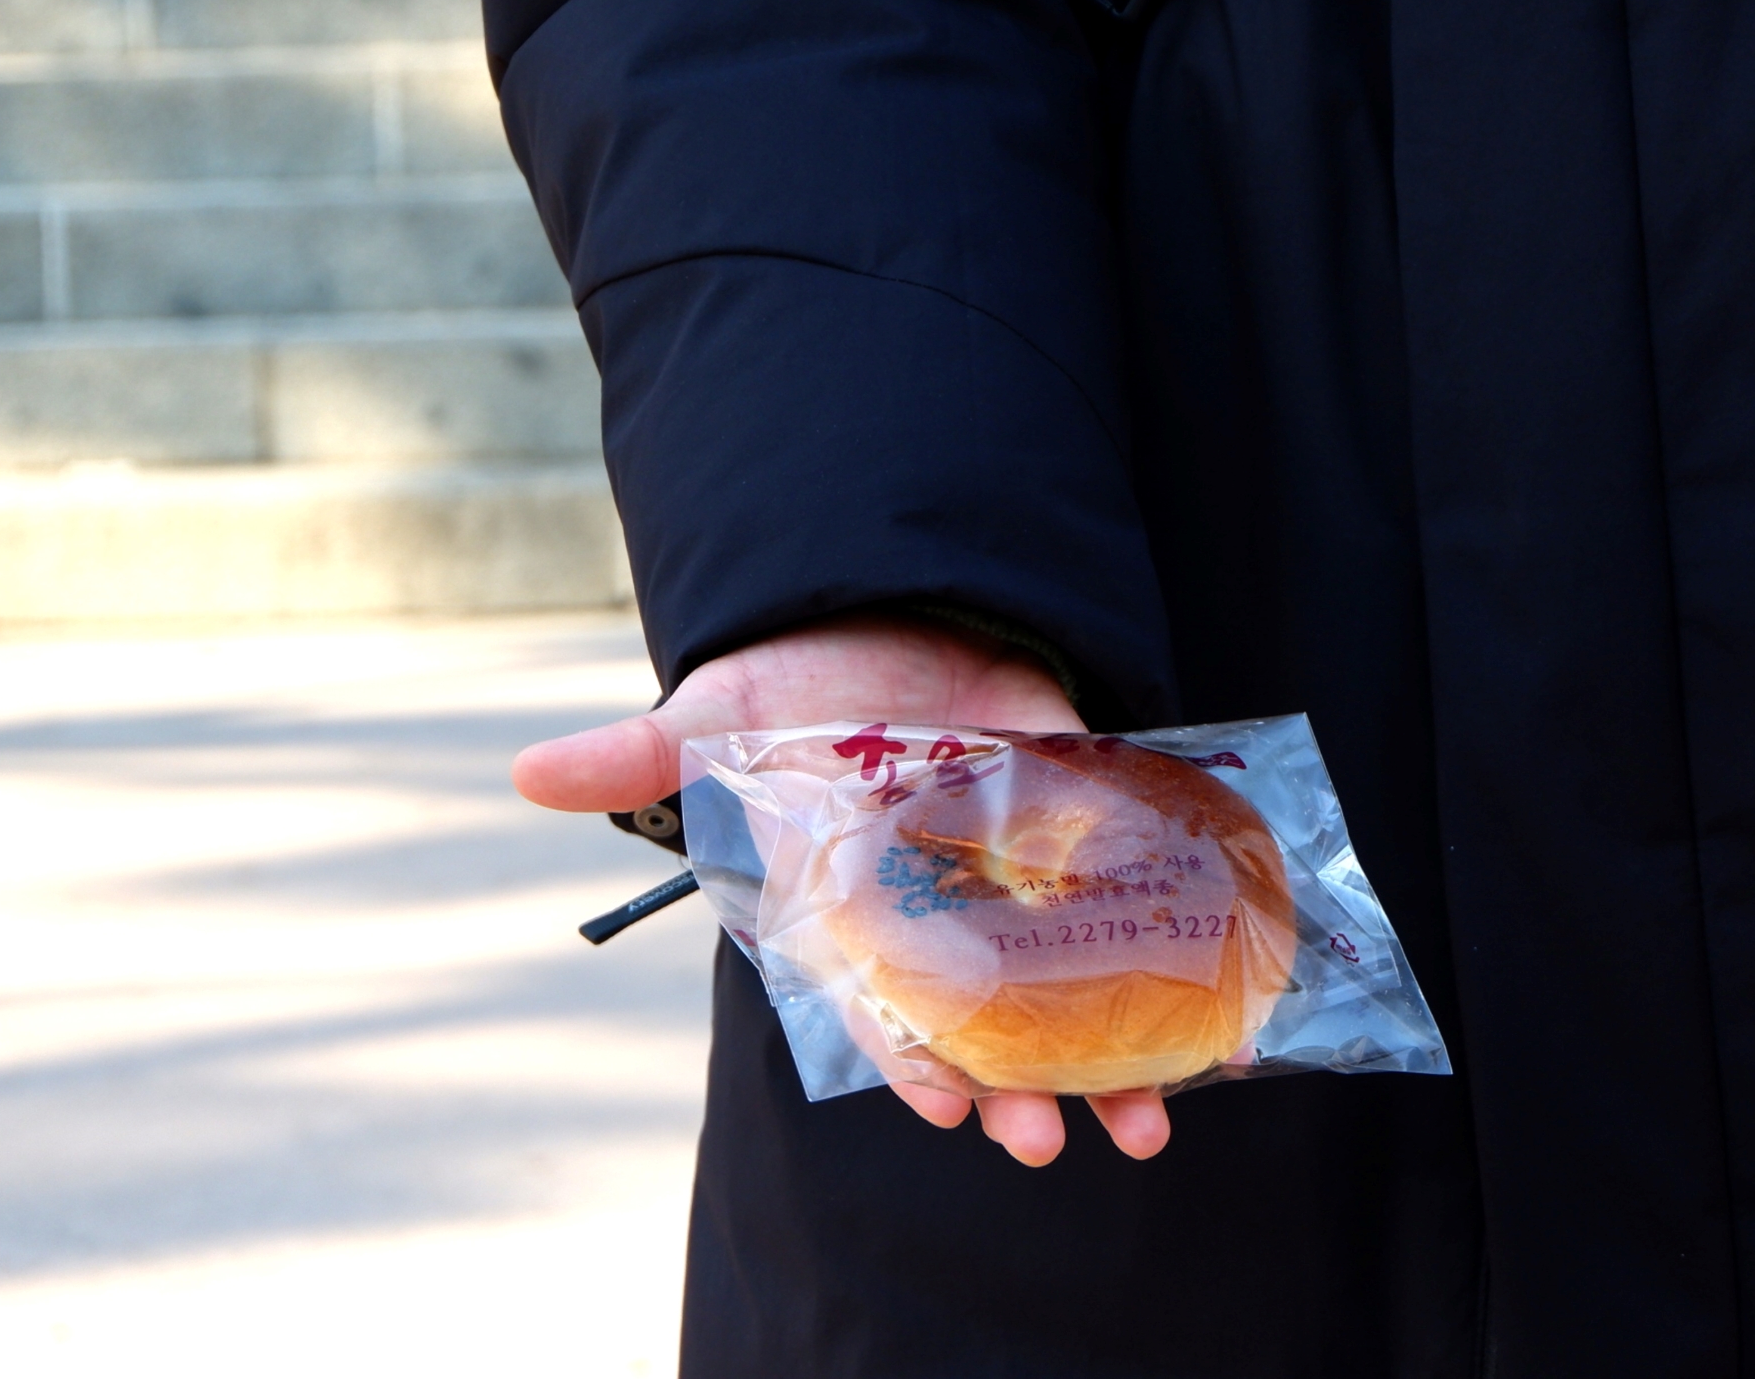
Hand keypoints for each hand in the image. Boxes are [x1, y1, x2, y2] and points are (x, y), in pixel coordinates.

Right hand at [514, 613, 1171, 1165]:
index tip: (942, 1106)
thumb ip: (643, 754)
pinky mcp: (1076, 816)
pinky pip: (1134, 893)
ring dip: (1107, 1054)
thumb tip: (529, 772)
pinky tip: (1225, 1009)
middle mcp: (940, 909)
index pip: (878, 1001)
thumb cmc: (786, 689)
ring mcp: (1012, 872)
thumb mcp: (715, 716)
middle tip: (1052, 1143)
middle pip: (982, 1019)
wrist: (878, 610)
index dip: (908, 1052)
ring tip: (1152, 1123)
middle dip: (1016, 1085)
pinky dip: (1177, 945)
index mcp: (853, 908)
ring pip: (1064, 984)